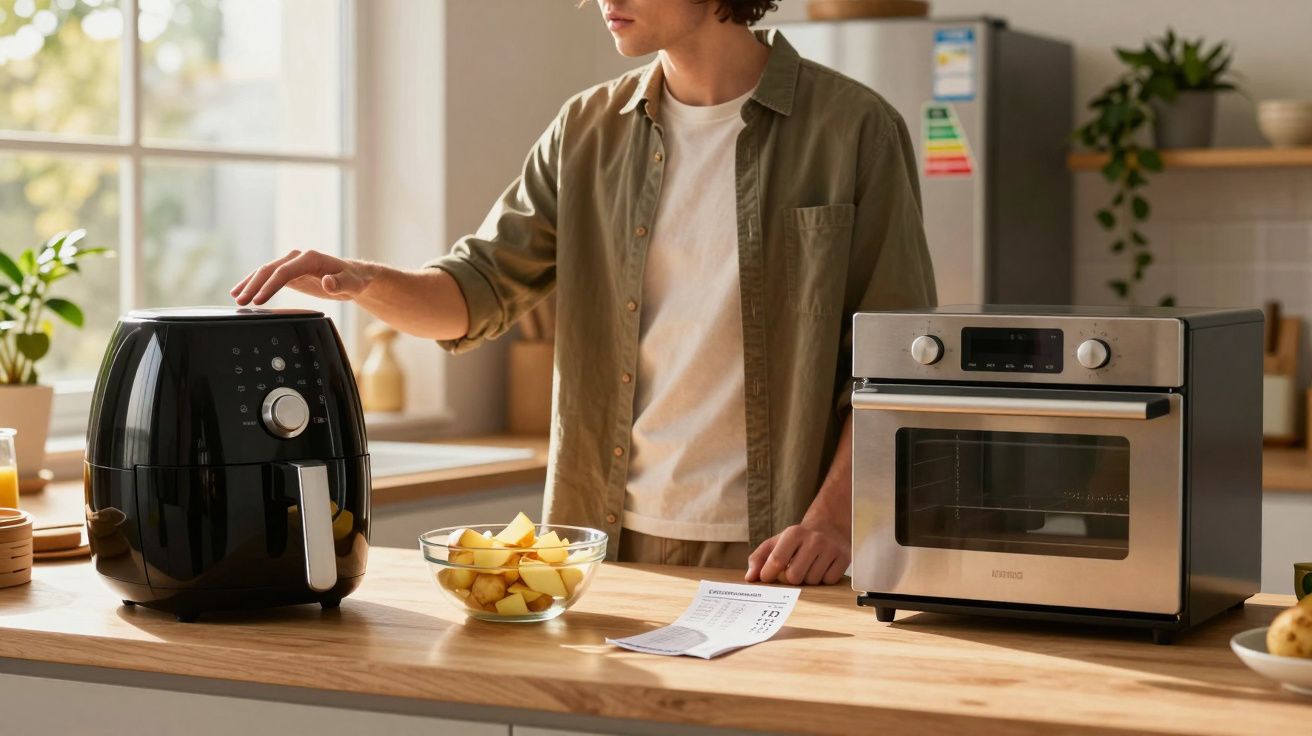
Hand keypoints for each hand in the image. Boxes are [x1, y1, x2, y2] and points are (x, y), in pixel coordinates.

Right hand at [231, 249, 375, 305]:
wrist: (353, 276)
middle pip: (270, 270)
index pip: (284, 271)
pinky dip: (255, 284)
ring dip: (249, 284)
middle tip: (241, 302)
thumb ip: (340, 283)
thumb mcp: (352, 284)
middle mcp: (298, 258)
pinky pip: (268, 277)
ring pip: (265, 272)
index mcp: (310, 258)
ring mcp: (292, 264)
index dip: (270, 286)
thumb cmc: (354, 279)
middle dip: (254, 286)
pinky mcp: (289, 272)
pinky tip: (242, 291)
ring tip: (236, 297)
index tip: (258, 300)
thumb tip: (327, 282)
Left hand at [745, 519, 848, 585]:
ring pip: (812, 581)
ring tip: (809, 566)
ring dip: (808, 579)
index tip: (766, 578)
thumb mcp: (777, 542)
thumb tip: (750, 578)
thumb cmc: (798, 539)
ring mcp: (831, 548)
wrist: (830, 526)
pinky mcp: (844, 557)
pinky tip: (822, 568)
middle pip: (794, 577)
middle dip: (791, 578)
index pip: (776, 560)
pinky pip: (829, 581)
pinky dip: (824, 579)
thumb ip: (758, 558)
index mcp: (793, 533)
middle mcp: (814, 539)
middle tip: (793, 570)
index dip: (768, 574)